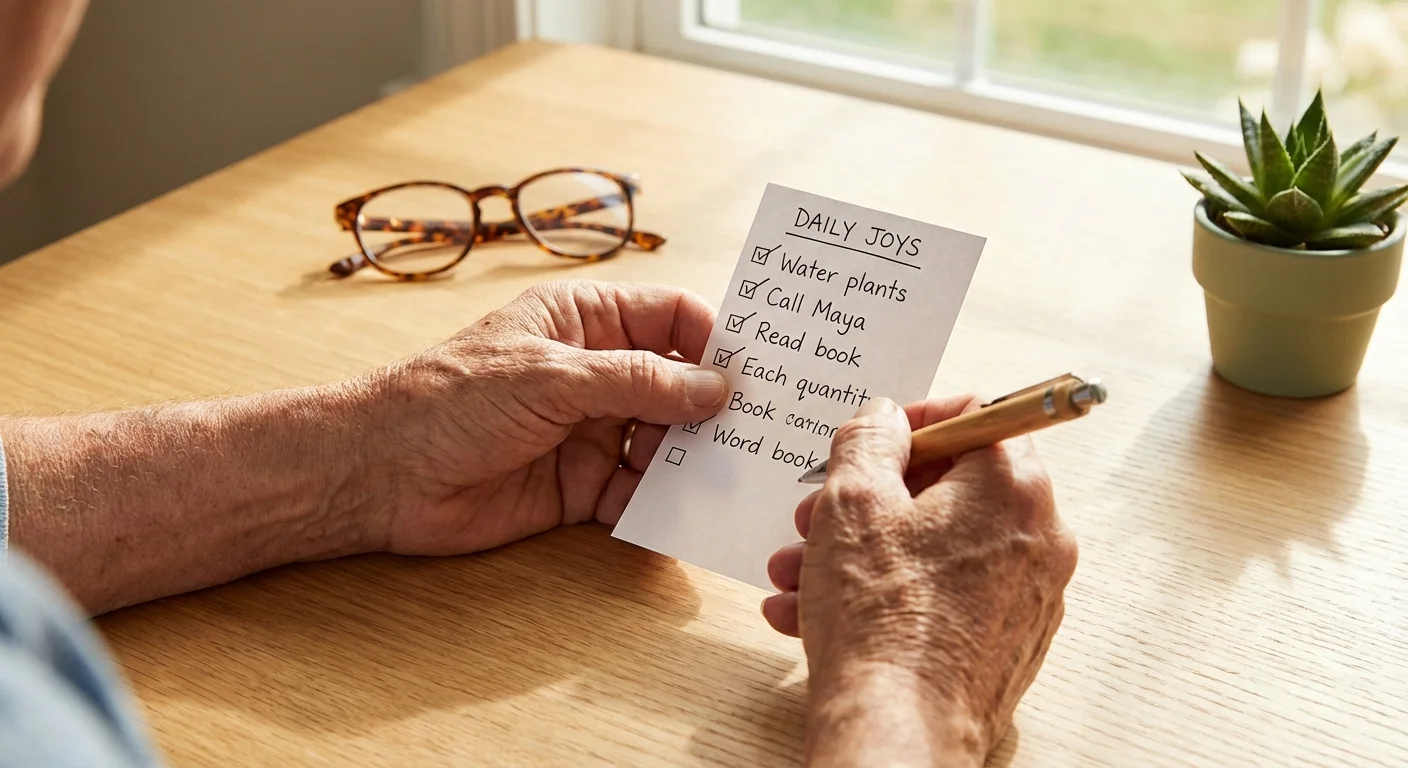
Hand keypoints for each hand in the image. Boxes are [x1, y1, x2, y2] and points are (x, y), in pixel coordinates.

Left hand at [355, 280, 727, 554]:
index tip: (757, 371)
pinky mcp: (579, 488)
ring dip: (693, 460)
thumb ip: (638, 382)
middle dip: (715, 408)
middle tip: (764, 431)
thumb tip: (715, 388)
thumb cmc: (451, 401)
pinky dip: (660, 506)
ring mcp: (589, 431)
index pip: (671, 318)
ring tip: (732, 477)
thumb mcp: (553, 377)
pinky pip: (637, 495)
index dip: (715, 340)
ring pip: (664, 443)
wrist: (381, 475)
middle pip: (677, 384)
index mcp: (585, 320)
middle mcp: (594, 372)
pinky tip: (683, 516)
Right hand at [761, 396, 1077, 763]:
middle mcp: (1038, 536)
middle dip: (867, 497)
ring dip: (859, 549)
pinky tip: (815, 611)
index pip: (973, 414)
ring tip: (798, 572)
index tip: (868, 440)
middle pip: (947, 485)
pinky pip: (942, 593)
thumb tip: (884, 418)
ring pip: (934, 545)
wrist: (900, 728)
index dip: (909, 420)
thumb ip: (868, 439)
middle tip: (816, 514)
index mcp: (1013, 485)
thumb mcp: (852, 501)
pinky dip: (885, 591)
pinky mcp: (1006, 640)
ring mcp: (1026, 594)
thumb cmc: (882, 620)